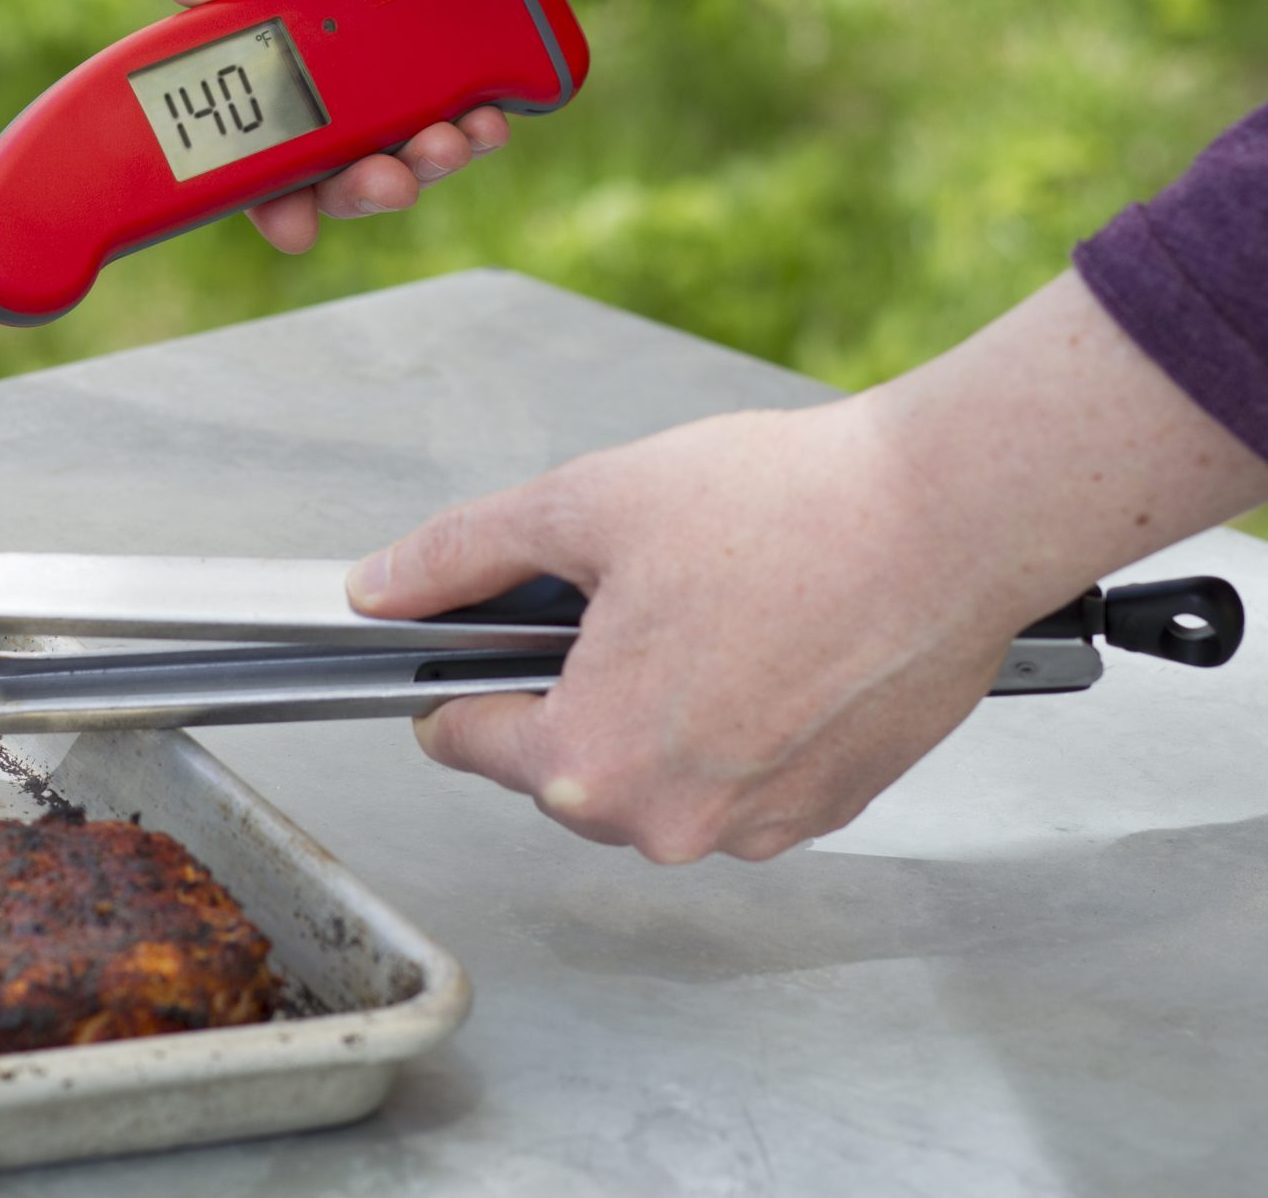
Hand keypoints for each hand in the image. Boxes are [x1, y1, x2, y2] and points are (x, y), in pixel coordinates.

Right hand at [165, 0, 679, 253]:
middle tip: (376, 184)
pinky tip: (486, 122)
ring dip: (402, 148)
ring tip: (446, 151)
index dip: (229, 112)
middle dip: (329, 156)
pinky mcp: (465, 5)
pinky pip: (446, 88)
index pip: (222, 23)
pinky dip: (461, 121)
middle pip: (296, 87)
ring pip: (372, 103)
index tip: (252, 189)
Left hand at [344, 273, 1267, 862]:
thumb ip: (458, 557)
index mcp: (590, 762)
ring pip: (653, 774)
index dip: (459, 674)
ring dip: (655, 706)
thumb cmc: (786, 510)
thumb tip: (380, 588)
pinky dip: (733, 722)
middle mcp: (670, 822)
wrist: (953, 517)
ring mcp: (757, 826)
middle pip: (559, 765)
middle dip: (569, 685)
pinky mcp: (829, 808)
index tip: (477, 636)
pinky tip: (764, 640)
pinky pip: (736, 777)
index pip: (463, 740)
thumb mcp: (583, 507)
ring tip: (703, 609)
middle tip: (618, 595)